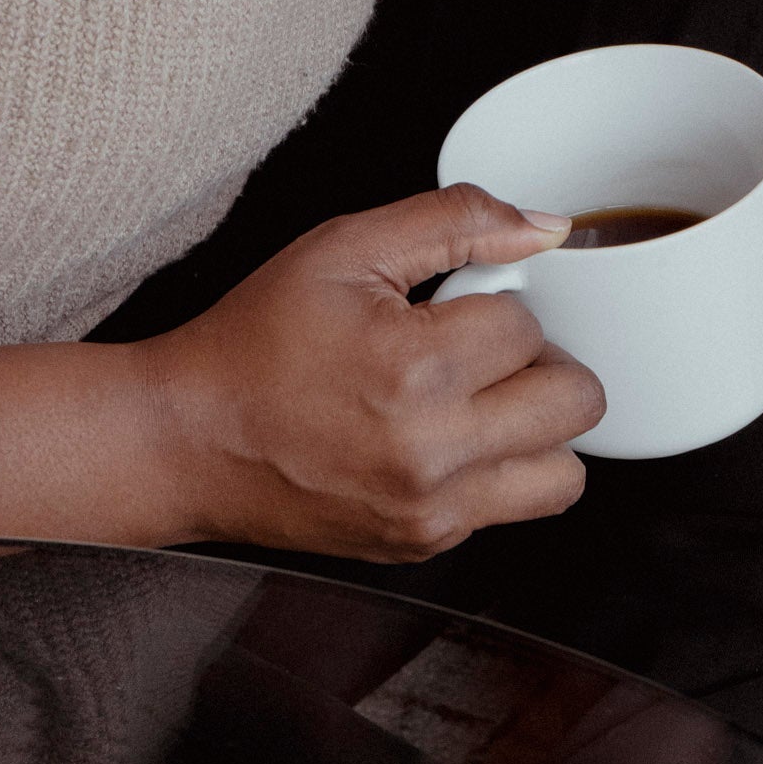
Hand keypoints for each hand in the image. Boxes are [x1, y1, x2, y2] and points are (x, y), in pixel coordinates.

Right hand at [129, 185, 604, 558]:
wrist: (185, 440)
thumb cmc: (255, 342)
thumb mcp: (343, 249)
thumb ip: (455, 220)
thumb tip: (550, 227)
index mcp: (414, 368)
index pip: (529, 325)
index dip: (496, 305)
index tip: (449, 311)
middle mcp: (433, 450)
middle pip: (577, 401)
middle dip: (542, 364)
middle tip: (486, 355)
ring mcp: (432, 509)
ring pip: (565, 473)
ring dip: (538, 431)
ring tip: (480, 404)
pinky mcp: (424, 543)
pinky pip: (511, 509)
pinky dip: (494, 473)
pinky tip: (441, 444)